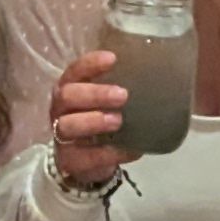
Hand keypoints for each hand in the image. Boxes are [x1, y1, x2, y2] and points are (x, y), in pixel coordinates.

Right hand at [48, 47, 134, 191]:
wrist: (86, 161)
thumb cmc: (99, 120)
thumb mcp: (106, 102)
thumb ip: (119, 88)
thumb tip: (158, 75)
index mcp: (70, 88)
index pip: (74, 71)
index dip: (90, 64)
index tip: (113, 59)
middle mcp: (61, 109)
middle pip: (67, 96)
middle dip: (94, 94)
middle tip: (122, 95)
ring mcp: (61, 136)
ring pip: (67, 125)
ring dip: (93, 121)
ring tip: (118, 121)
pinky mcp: (69, 161)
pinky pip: (86, 157)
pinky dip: (110, 153)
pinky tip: (131, 150)